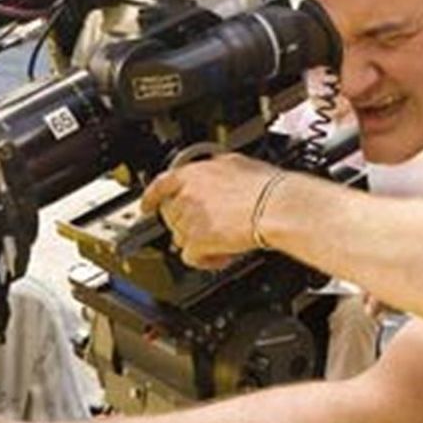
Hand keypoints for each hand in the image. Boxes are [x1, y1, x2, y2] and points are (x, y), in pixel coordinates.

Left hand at [142, 154, 281, 268]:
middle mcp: (187, 196)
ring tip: (223, 241)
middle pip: (172, 216)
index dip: (151, 198)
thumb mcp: (237, 162)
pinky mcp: (197, 242)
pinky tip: (222, 255)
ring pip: (181, 238)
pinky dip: (206, 260)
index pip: (161, 185)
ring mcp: (189, 220)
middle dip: (188, 224)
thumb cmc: (265, 186)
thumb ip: (216, 168)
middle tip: (207, 228)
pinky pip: (191, 257)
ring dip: (200, 242)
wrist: (276, 206)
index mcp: (193, 174)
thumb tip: (216, 169)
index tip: (146, 206)